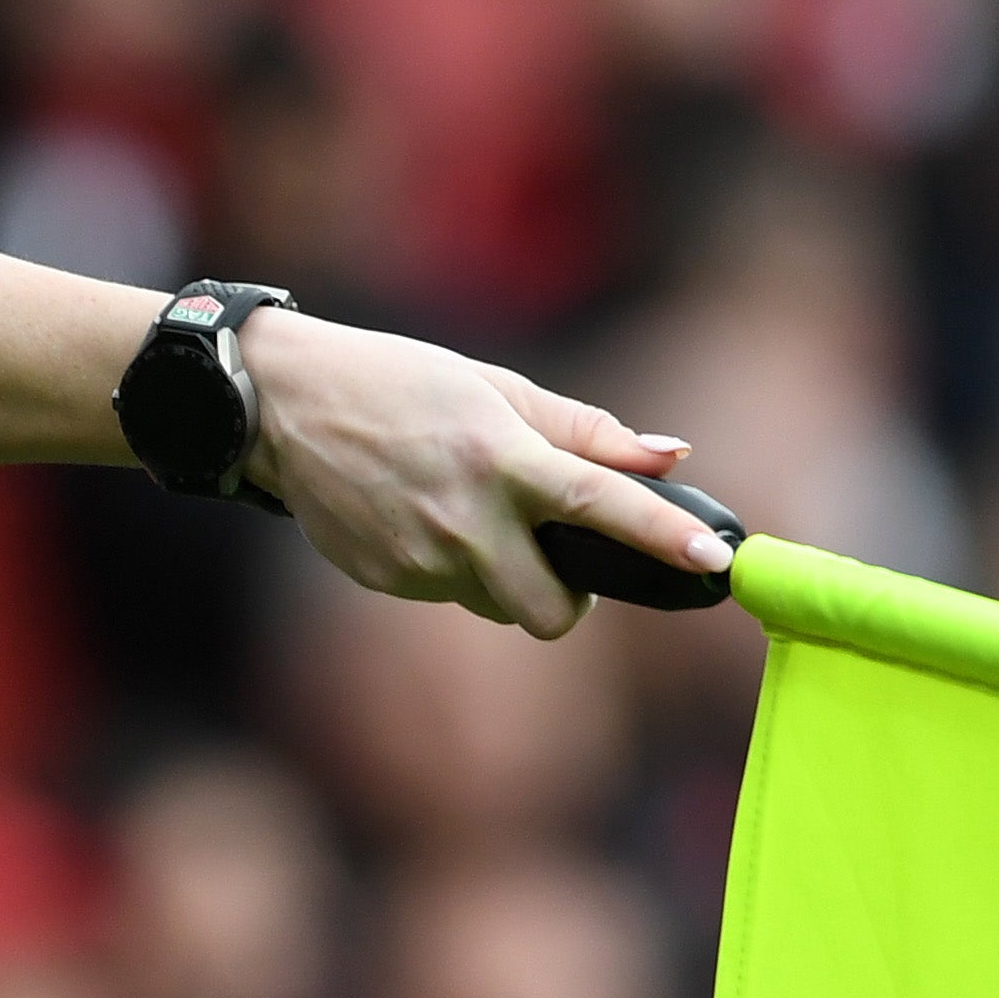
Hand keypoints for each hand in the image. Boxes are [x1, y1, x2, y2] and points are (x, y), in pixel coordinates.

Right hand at [240, 312, 722, 634]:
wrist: (282, 405)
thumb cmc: (399, 383)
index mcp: (502, 458)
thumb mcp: (495, 388)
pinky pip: (446, 593)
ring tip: (463, 513)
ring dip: (503, 575)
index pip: (601, 505)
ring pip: (497, 604)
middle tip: (556, 559)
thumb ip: (585, 431)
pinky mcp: (385, 579)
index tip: (716, 559)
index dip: (664, 536)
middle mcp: (465, 519)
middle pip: (551, 614)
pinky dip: (450, 566)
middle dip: (566, 600)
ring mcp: (420, 559)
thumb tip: (669, 458)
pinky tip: (415, 515)